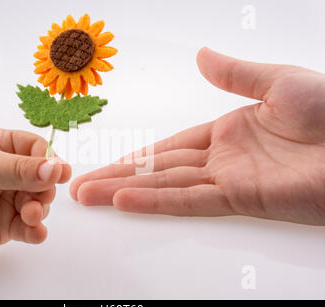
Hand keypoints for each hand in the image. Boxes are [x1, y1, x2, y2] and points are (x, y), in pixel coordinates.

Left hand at [0, 129, 70, 271]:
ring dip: (38, 210)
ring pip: (40, 204)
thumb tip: (57, 169)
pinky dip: (36, 231)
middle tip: (39, 197)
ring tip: (27, 214)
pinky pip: (31, 228)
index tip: (59, 173)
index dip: (50, 161)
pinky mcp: (7, 225)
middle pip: (44, 179)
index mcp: (4, 147)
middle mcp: (10, 172)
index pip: (38, 149)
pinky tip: (34, 232)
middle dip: (44, 189)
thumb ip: (24, 169)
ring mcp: (9, 199)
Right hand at [70, 48, 324, 224]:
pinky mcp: (239, 198)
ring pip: (163, 186)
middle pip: (156, 170)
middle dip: (116, 177)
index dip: (135, 156)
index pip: (168, 148)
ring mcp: (227, 181)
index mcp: (227, 132)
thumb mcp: (276, 81)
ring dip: (123, 191)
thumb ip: (234, 73)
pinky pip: (188, 200)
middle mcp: (220, 160)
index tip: (107, 162)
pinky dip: (154, 200)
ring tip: (88, 195)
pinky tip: (124, 201)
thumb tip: (202, 55)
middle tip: (80, 186)